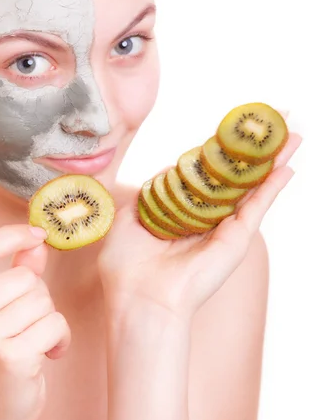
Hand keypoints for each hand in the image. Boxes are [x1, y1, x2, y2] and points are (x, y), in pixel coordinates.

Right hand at [0, 225, 70, 419]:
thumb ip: (16, 270)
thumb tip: (37, 241)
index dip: (12, 235)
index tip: (37, 234)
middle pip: (25, 278)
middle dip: (38, 297)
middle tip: (26, 324)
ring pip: (43, 301)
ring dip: (49, 320)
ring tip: (33, 341)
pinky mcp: (9, 358)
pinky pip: (55, 324)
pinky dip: (61, 338)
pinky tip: (48, 354)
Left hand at [98, 131, 301, 321]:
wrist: (139, 298)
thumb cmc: (126, 263)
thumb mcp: (129, 217)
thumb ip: (151, 190)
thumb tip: (170, 168)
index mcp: (182, 209)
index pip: (206, 170)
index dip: (220, 147)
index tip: (234, 126)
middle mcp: (206, 215)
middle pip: (235, 173)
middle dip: (255, 147)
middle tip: (275, 120)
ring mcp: (224, 226)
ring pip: (253, 184)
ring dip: (274, 158)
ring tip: (293, 133)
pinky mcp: (236, 238)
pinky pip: (258, 206)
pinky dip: (273, 185)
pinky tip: (287, 165)